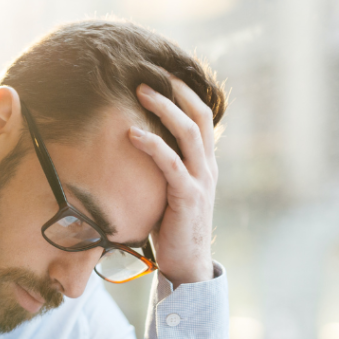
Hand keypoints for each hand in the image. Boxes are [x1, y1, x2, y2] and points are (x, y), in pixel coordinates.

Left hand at [129, 76, 217, 286]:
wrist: (187, 264)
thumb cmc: (172, 229)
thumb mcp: (170, 193)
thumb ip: (164, 171)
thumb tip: (137, 151)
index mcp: (205, 164)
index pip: (201, 118)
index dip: (186, 93)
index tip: (164, 73)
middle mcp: (207, 167)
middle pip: (198, 116)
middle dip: (175, 92)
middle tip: (147, 75)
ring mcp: (200, 180)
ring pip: (187, 133)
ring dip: (164, 108)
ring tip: (140, 91)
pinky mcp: (187, 196)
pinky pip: (170, 163)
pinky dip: (151, 145)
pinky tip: (131, 134)